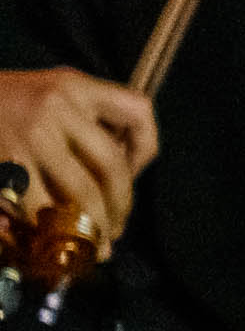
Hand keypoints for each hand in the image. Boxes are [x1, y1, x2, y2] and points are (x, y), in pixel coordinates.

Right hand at [0, 68, 160, 243]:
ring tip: (94, 244)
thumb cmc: (4, 102)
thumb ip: (87, 120)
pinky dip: (48, 226)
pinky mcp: (5, 162)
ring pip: (81, 191)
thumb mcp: (51, 93)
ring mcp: (30, 135)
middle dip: (121, 205)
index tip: (133, 172)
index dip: (145, 148)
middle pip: (112, 166)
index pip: (137, 112)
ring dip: (93, 224)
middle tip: (115, 229)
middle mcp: (56, 107)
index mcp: (75, 87)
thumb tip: (126, 170)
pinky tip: (49, 237)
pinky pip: (39, 205)